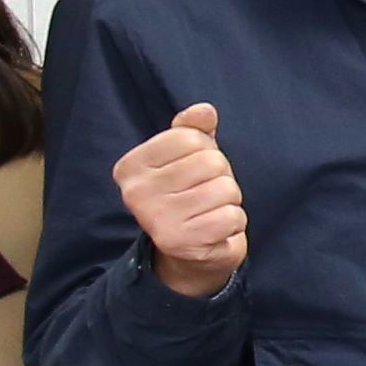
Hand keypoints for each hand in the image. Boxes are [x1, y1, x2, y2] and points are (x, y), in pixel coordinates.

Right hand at [116, 102, 248, 299]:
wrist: (190, 254)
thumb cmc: (189, 194)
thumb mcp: (187, 156)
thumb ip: (193, 129)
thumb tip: (204, 110)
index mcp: (131, 166)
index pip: (191, 137)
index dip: (206, 151)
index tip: (193, 172)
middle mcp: (135, 192)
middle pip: (212, 161)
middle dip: (221, 177)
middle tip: (204, 195)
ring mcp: (156, 218)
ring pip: (225, 188)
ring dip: (229, 201)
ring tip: (209, 212)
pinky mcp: (181, 242)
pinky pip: (232, 216)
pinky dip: (234, 222)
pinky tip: (216, 230)